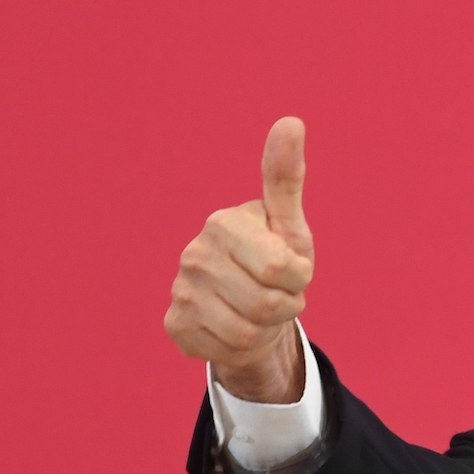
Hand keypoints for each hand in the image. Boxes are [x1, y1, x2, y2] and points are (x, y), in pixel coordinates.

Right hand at [164, 117, 314, 402]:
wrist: (253, 312)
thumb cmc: (276, 262)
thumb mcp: (289, 225)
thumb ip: (286, 177)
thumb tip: (291, 121)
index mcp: (223, 223)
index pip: (279, 270)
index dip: (298, 279)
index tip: (289, 270)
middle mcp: (194, 254)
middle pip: (265, 304)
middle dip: (284, 306)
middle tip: (276, 294)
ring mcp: (181, 291)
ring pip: (247, 332)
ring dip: (267, 329)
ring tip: (260, 312)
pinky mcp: (175, 326)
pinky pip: (225, 351)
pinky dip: (243, 348)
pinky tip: (236, 329)